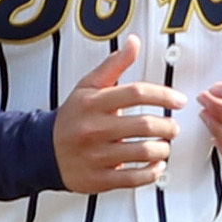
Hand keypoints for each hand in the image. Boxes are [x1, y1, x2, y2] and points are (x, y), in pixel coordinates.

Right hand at [54, 36, 185, 191]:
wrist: (43, 150)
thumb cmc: (73, 116)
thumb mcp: (89, 86)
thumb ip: (114, 64)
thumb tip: (134, 43)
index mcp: (94, 103)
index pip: (136, 93)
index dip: (163, 95)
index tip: (179, 100)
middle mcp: (94, 128)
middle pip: (143, 124)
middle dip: (167, 126)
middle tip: (173, 127)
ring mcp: (96, 155)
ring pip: (142, 152)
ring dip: (163, 149)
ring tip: (165, 145)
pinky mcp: (98, 178)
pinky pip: (133, 178)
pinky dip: (152, 172)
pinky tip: (157, 165)